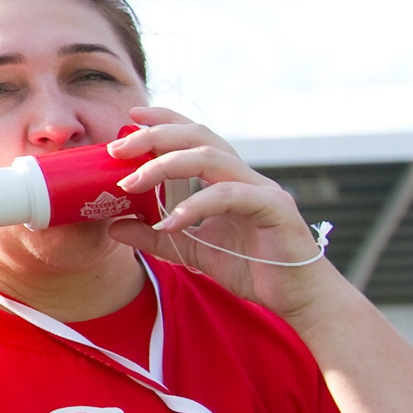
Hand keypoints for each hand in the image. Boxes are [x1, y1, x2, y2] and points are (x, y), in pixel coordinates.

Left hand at [105, 110, 340, 313]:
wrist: (298, 298)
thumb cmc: (253, 269)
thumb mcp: (191, 251)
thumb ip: (154, 237)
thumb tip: (114, 226)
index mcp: (227, 178)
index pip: (195, 136)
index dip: (165, 120)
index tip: (131, 114)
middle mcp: (245, 176)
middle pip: (199, 137)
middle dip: (156, 136)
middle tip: (118, 148)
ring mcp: (261, 189)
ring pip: (211, 158)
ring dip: (165, 166)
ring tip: (130, 183)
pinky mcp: (274, 209)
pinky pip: (229, 196)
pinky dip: (195, 206)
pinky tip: (170, 223)